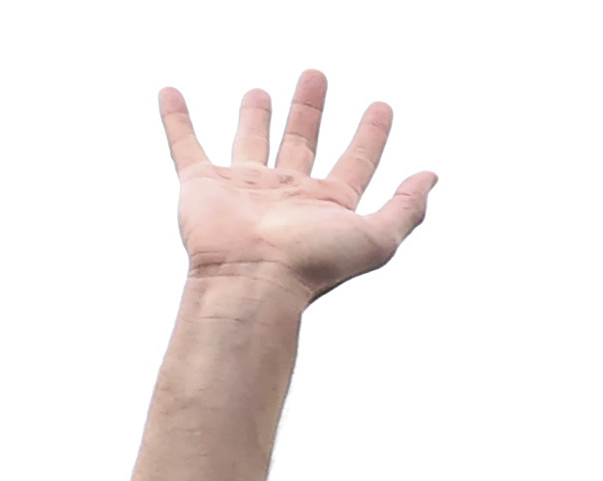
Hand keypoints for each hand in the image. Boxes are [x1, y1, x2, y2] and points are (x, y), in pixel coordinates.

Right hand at [159, 71, 434, 300]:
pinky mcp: (202, 186)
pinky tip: (170, 93)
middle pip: (301, 142)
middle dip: (309, 109)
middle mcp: (286, 197)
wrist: (251, 283)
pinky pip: (185, 144)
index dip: (371, 133)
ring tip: (260, 92)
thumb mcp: (376, 238)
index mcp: (326, 207)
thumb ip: (405, 208)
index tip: (382, 106)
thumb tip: (432, 177)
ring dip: (255, 117)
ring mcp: (243, 189)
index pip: (356, 161)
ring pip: (250, 141)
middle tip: (315, 76)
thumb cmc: (311, 268)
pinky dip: (175, 119)